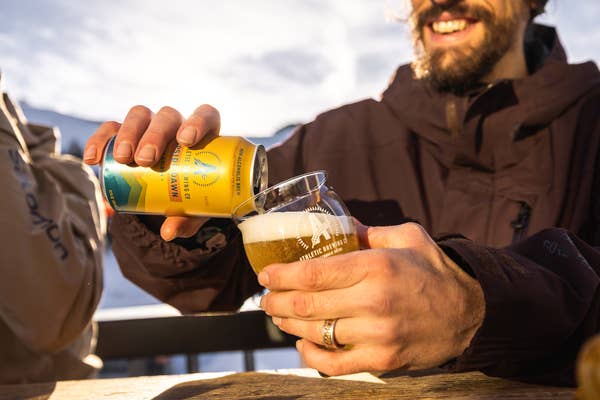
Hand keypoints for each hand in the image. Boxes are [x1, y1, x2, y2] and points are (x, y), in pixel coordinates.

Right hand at [83, 104, 220, 239]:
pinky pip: (110, 128)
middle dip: (154, 135)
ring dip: (129, 133)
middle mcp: (177, 125)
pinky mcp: (125, 133)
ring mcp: (150, 126)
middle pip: (167, 116)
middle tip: (145, 160)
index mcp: (204, 136)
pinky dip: (99, 140)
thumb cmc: (193, 198)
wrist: (172, 197)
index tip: (186, 141)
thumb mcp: (195, 210)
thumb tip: (168, 232)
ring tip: (122, 158)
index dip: (197, 122)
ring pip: (140, 115)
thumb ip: (187, 220)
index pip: (205, 115)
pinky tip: (92, 159)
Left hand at [258, 222, 484, 375]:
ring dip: (287, 324)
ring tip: (278, 315)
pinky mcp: (382, 361)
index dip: (281, 275)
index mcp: (376, 266)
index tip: (265, 274)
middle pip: (306, 305)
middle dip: (276, 301)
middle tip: (265, 297)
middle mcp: (374, 301)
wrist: (471, 313)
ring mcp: (378, 335)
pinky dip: (310, 356)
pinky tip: (303, 343)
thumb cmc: (434, 272)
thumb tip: (336, 227)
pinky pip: (334, 365)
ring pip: (315, 333)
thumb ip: (368, 232)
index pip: (313, 273)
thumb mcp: (407, 237)